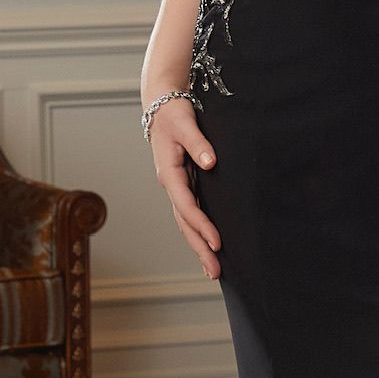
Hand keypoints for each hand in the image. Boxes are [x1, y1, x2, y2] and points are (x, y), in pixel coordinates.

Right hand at [148, 99, 221, 279]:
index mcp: (169, 173)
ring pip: (185, 223)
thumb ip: (198, 143)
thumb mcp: (185, 124)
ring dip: (198, 246)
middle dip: (200, 248)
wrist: (161, 105)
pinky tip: (207, 246)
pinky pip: (189, 214)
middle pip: (184, 223)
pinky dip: (197, 232)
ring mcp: (175, 187)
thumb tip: (211, 162)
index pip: (186, 206)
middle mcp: (170, 184)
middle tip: (216, 272)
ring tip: (213, 270)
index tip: (218, 242)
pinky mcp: (182, 185)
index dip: (202, 225)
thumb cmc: (173, 113)